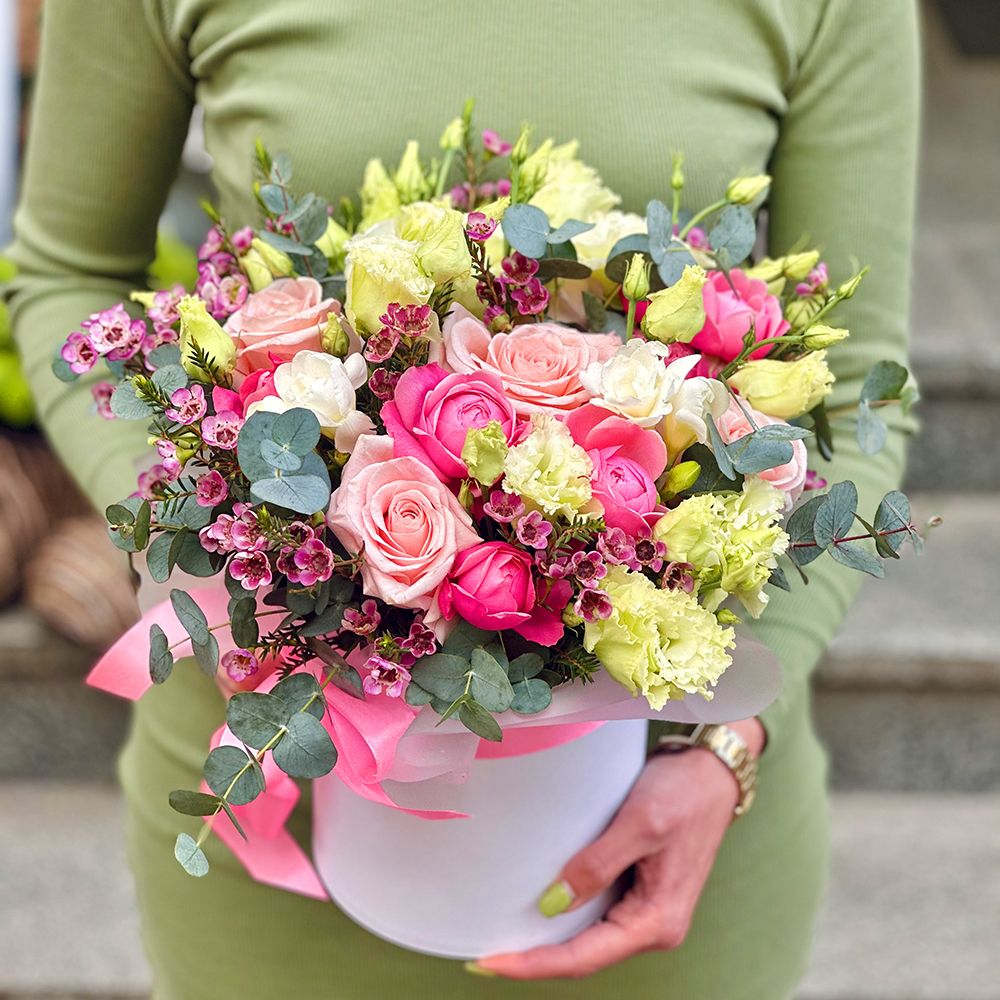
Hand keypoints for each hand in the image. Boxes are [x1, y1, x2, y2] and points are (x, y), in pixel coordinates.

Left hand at [471, 718, 764, 979]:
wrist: (712, 770)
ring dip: (547, 941)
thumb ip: (597, 865)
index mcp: (658, 920)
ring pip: (588, 938)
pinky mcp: (640, 890)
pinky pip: (596, 915)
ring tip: (501, 936)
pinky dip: (565, 917)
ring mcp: (648, 910)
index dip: (534, 964)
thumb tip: (552, 906)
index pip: (584, 957)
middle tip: (482, 955)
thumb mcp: (639, 823)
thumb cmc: (683, 792)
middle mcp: (654, 925)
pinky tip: (537, 910)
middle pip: (584, 955)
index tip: (489, 962)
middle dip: (535, 958)